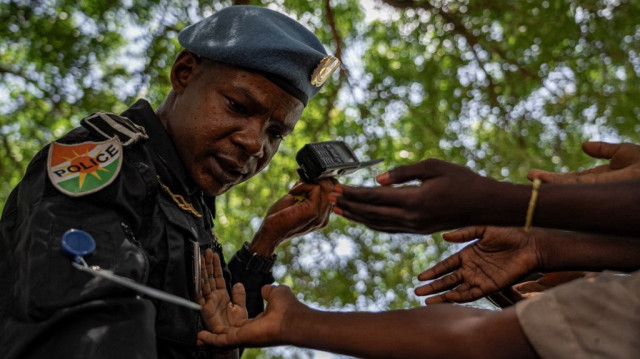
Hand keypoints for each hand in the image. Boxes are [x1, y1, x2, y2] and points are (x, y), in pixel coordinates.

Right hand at [196, 249, 247, 341]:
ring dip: (201, 271)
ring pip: (203, 284)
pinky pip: (199, 297)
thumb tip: (238, 283)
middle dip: (206, 264)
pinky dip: (197, 286)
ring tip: (199, 258)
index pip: (218, 277)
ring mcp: (209, 304)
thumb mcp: (241, 308)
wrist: (235, 342)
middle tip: (205, 250)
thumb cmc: (238, 327)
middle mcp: (214, 299)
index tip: (213, 254)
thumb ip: (239, 295)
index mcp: (223, 296)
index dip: (215, 266)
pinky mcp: (205, 312)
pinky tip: (196, 276)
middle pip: (209, 278)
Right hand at [198, 284, 305, 347]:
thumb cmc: (288, 307)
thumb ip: (267, 291)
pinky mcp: (239, 339)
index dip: (228, 318)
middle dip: (214, 329)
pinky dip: (210, 340)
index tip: (219, 312)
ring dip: (208, 336)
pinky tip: (200, 337)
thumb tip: (264, 289)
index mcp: (257, 322)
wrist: (292, 319)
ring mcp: (244, 337)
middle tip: (203, 325)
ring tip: (197, 335)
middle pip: (226, 331)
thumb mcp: (275, 293)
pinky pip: (220, 341)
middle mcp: (249, 332)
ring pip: (221, 338)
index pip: (238, 323)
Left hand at [251, 178, 336, 254]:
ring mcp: (320, 216)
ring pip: (327, 188)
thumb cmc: (279, 218)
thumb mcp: (295, 200)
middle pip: (332, 189)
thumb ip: (306, 191)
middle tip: (301, 180)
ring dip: (311, 181)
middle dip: (318, 179)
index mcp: (322, 216)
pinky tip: (292, 193)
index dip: (323, 182)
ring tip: (296, 188)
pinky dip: (303, 185)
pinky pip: (316, 188)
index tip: (308, 179)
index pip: (333, 193)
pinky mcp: (313, 212)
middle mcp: (324, 218)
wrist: (269, 232)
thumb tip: (311, 175)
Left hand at [330, 159, 496, 233]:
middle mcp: (411, 218)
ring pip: (378, 224)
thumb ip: (403, 172)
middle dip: (349, 206)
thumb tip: (377, 180)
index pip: (374, 197)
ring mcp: (414, 227)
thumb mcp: (433, 166)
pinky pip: (389, 229)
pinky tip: (363, 219)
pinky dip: (372, 224)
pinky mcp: (418, 230)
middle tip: (330, 198)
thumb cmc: (462, 180)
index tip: (337, 188)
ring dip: (357, 217)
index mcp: (413, 201)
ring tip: (340, 211)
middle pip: (371, 213)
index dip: (353, 193)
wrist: (484, 205)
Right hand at [415, 226, 540, 303]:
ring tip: (427, 302)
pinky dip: (460, 297)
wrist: (531, 244)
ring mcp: (480, 278)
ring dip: (442, 296)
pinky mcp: (491, 286)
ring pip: (457, 290)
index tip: (420, 278)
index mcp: (468, 255)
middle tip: (417, 292)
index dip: (433, 272)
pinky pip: (472, 294)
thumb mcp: (484, 229)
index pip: (446, 266)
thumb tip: (444, 237)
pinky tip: (449, 298)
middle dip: (432, 287)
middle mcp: (471, 269)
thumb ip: (465, 233)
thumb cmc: (510, 233)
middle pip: (447, 280)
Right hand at [528, 141, 639, 182]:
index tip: (535, 175)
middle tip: (528, 176)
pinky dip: (559, 185)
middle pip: (566, 186)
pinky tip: (545, 181)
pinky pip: (576, 188)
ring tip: (531, 177)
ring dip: (548, 184)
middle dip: (546, 182)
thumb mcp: (624, 152)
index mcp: (600, 180)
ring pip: (568, 188)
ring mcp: (596, 190)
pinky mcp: (599, 191)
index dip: (554, 178)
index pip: (572, 180)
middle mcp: (595, 188)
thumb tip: (583, 145)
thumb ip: (603, 149)